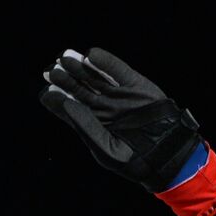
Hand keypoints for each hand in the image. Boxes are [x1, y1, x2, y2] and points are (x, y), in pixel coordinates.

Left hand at [39, 47, 202, 191]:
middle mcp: (103, 107)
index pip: (70, 108)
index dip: (58, 100)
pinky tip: (91, 55)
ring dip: (80, 67)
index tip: (46, 92)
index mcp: (93, 124)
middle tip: (52, 71)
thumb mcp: (106, 149)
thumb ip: (86, 127)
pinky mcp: (135, 84)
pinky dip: (105, 62)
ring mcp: (118, 94)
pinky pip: (117, 70)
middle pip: (79, 89)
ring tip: (65, 59)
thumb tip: (68, 104)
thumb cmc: (135, 160)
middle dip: (66, 80)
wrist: (169, 155)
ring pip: (95, 77)